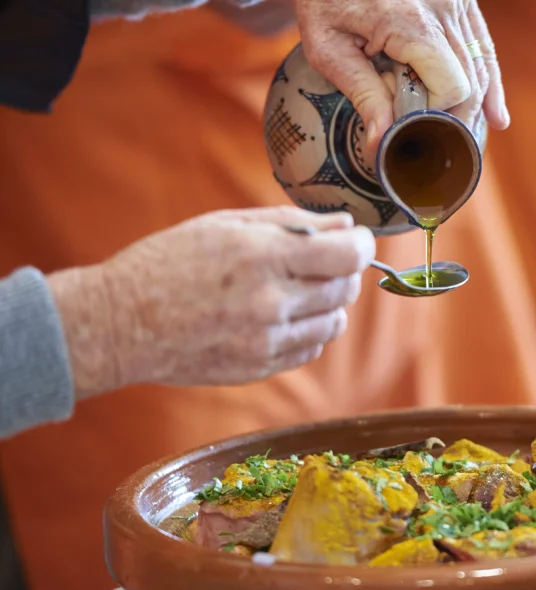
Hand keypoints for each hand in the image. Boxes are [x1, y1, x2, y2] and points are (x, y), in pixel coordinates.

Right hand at [48, 207, 375, 398]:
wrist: (120, 324)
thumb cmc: (168, 263)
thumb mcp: (224, 224)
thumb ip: (291, 222)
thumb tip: (345, 224)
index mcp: (262, 256)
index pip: (348, 255)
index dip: (362, 244)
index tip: (356, 239)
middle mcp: (271, 302)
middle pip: (347, 288)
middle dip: (344, 270)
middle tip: (322, 261)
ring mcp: (267, 340)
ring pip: (335, 322)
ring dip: (328, 303)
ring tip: (296, 290)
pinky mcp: (261, 367)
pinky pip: (311, 348)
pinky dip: (308, 331)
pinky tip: (280, 316)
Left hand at [293, 0, 508, 151]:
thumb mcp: (328, 47)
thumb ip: (361, 93)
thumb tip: (382, 143)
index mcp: (410, 22)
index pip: (451, 88)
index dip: (435, 114)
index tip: (411, 125)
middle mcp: (443, 8)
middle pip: (471, 81)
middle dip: (455, 115)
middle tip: (433, 141)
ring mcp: (457, 1)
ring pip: (481, 66)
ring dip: (475, 105)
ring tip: (465, 141)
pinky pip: (482, 45)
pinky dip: (488, 80)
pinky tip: (496, 116)